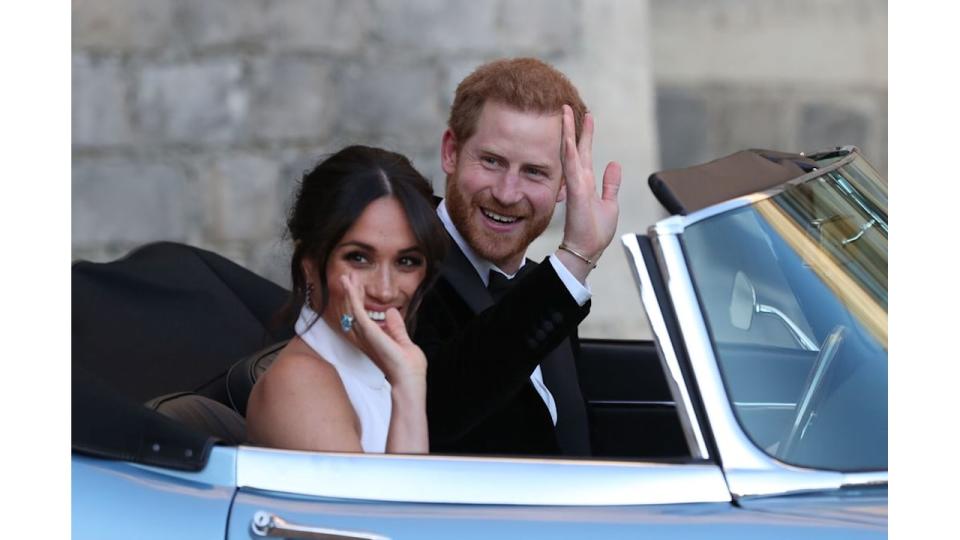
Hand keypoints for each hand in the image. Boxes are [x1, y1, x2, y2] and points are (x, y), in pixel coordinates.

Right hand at [339, 274, 426, 384]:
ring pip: (352, 309)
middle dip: (351, 293)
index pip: (362, 316)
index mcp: (373, 340)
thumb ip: (396, 327)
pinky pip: (357, 310)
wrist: (409, 380)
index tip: (360, 286)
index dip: (359, 300)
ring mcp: (366, 335)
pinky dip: (353, 296)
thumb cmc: (408, 368)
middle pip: (353, 311)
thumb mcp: (403, 341)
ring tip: (346, 277)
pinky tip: (350, 285)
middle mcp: (365, 337)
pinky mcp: (368, 332)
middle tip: (349, 276)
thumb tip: (391, 312)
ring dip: (349, 291)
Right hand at [558, 104, 621, 279]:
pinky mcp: (576, 192)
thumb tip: (615, 164)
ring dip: (568, 132)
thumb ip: (611, 184)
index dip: (585, 134)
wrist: (586, 250)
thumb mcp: (609, 203)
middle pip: (575, 148)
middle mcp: (579, 181)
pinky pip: (572, 167)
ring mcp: (576, 185)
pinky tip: (568, 137)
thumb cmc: (595, 232)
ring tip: (565, 113)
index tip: (586, 116)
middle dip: (573, 127)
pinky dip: (569, 151)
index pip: (584, 153)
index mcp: (586, 183)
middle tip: (568, 106)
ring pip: (570, 152)